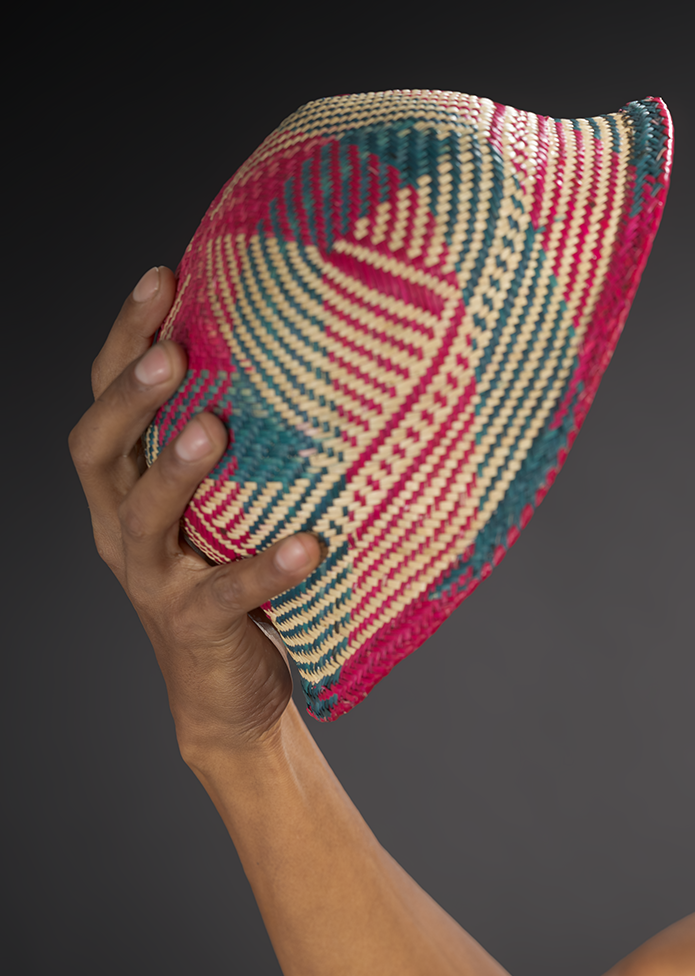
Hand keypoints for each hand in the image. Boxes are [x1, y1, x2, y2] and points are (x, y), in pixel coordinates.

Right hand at [69, 267, 322, 761]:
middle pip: (98, 448)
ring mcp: (153, 579)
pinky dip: (266, 567)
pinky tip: (310, 543)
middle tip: (171, 351)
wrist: (234, 696)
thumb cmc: (241, 583)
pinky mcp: (195, 627)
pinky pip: (226, 593)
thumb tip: (312, 357)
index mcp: (126, 485)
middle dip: (130, 396)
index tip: (162, 276)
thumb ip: (246, 450)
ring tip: (213, 427)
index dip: (125, 337)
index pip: (108, 396)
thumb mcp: (232, 507)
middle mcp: (122, 527)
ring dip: (178, 469)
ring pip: (146, 517)